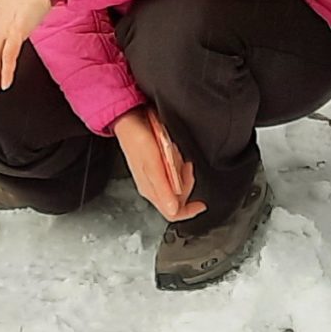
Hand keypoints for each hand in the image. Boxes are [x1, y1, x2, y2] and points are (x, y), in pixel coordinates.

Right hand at [114, 106, 201, 221]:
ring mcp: (154, 176)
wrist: (128, 118)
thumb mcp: (152, 163)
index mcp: (151, 190)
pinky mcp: (156, 166)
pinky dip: (178, 164)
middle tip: (187, 166)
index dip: (189, 211)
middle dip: (187, 183)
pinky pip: (173, 172)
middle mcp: (152, 186)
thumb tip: (173, 211)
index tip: (202, 204)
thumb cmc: (136, 138)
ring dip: (182, 171)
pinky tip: (174, 153)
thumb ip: (163, 188)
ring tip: (177, 155)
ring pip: (177, 184)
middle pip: (178, 198)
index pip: (173, 212)